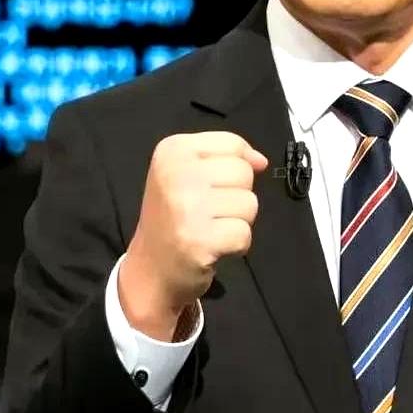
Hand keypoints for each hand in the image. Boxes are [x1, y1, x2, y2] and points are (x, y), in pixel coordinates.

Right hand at [118, 132, 267, 340]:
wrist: (151, 268)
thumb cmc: (174, 216)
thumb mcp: (189, 172)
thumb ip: (227, 157)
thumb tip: (261, 161)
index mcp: (173, 150)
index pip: (233, 144)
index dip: (237, 166)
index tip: (214, 185)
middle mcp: (176, 174)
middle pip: (244, 172)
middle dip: (237, 195)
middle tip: (210, 211)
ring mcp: (187, 207)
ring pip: (250, 203)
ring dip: (238, 220)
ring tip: (212, 228)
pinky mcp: (199, 240)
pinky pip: (245, 233)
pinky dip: (237, 244)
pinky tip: (214, 246)